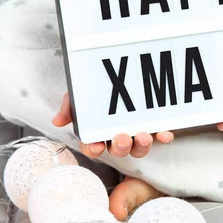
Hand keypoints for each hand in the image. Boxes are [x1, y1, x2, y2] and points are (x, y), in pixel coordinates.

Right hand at [52, 93, 173, 158]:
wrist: (118, 73)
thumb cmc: (96, 90)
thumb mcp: (80, 95)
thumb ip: (70, 107)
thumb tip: (57, 121)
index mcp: (97, 134)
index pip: (92, 146)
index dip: (94, 149)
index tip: (97, 146)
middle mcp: (117, 138)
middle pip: (119, 149)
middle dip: (121, 146)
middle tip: (123, 138)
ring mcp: (136, 134)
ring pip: (139, 147)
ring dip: (142, 145)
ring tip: (144, 136)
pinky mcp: (153, 128)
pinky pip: (159, 137)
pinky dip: (163, 137)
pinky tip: (165, 135)